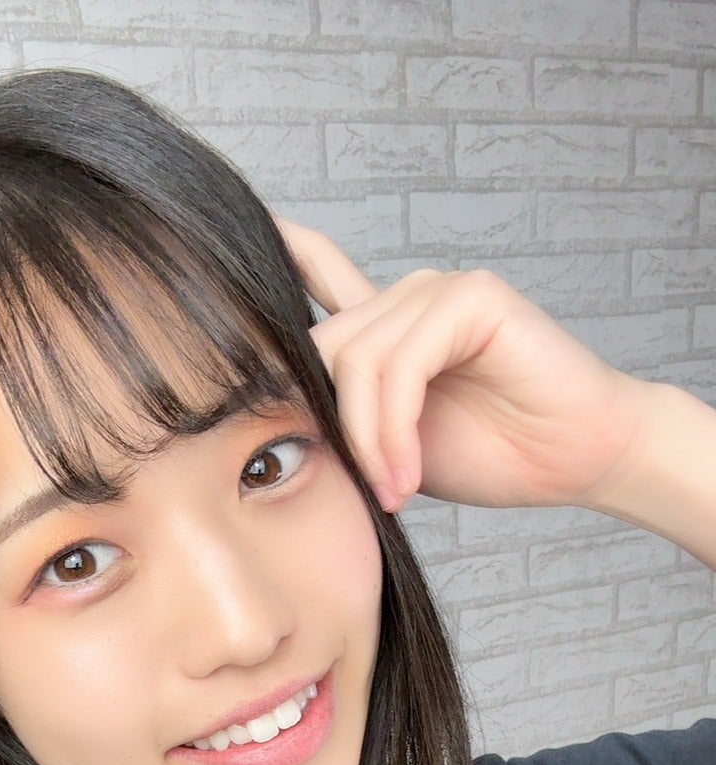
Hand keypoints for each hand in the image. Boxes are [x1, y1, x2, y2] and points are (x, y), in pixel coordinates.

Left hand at [275, 214, 648, 514]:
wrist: (577, 459)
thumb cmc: (496, 454)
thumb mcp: (391, 449)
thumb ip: (344, 424)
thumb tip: (275, 428)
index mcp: (384, 325)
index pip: (314, 276)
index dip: (274, 255)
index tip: (211, 248)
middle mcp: (405, 297)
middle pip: (322, 349)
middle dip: (338, 430)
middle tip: (377, 493)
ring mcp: (438, 290)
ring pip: (357, 362)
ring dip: (370, 440)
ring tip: (398, 488)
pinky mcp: (472, 297)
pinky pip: (400, 363)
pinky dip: (395, 426)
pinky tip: (411, 468)